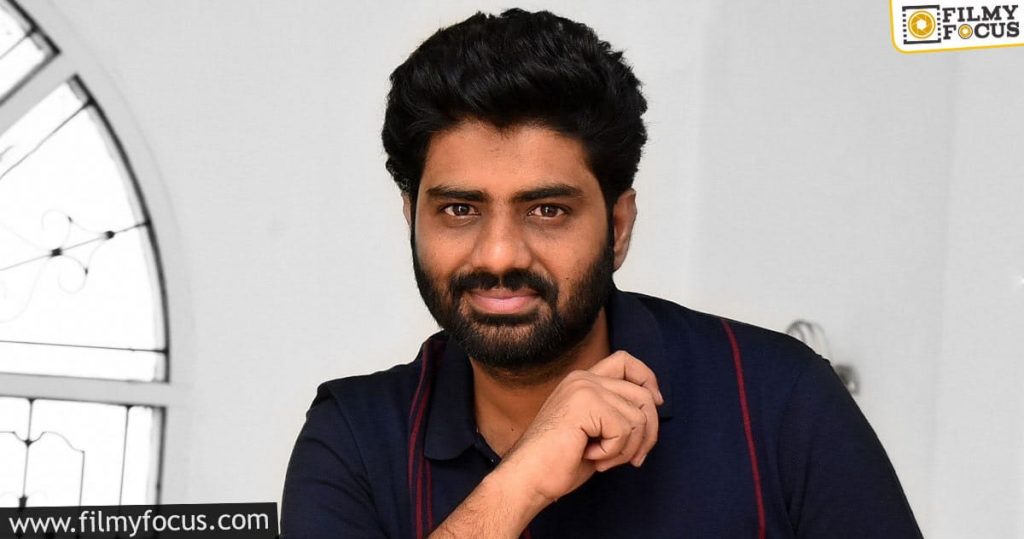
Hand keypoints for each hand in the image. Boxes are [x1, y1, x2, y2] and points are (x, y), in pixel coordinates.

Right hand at [494, 351, 663, 506]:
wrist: (528, 478)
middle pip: (642, 394)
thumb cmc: (559, 461)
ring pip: (639, 417)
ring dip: (627, 448)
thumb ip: (616, 412)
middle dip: (648, 432)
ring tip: (602, 459)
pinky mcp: (586, 404)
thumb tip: (653, 408)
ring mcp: (584, 389)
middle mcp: (583, 378)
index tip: (655, 403)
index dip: (647, 379)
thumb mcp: (595, 430)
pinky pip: (625, 430)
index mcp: (582, 380)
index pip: (626, 361)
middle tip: (633, 458)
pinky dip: (614, 453)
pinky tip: (590, 457)